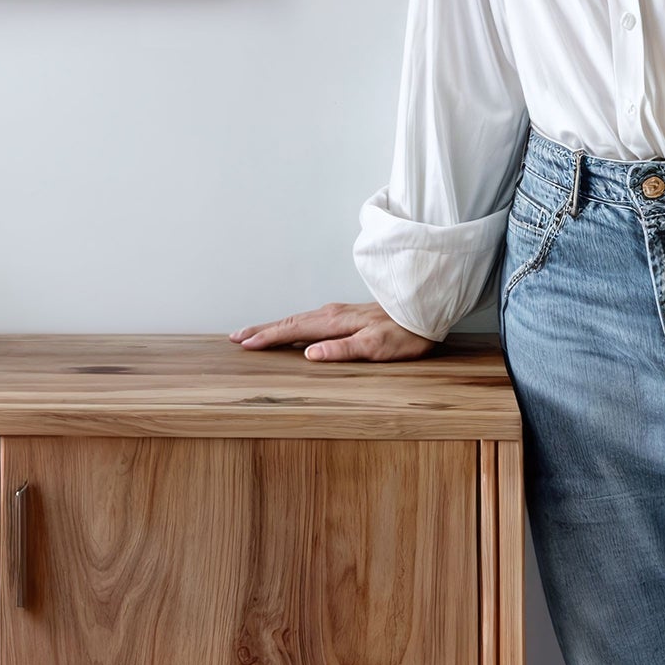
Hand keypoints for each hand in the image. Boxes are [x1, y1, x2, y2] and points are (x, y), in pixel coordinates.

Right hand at [229, 300, 439, 360]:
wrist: (426, 310)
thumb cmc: (405, 333)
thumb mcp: (376, 347)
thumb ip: (342, 350)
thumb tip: (309, 354)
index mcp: (334, 322)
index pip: (293, 330)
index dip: (267, 338)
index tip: (245, 344)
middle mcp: (332, 313)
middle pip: (290, 321)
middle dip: (262, 329)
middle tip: (237, 337)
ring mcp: (339, 312)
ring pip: (298, 319)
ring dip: (275, 326)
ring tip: (256, 333)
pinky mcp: (347, 315)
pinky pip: (310, 319)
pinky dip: (292, 324)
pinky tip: (293, 329)